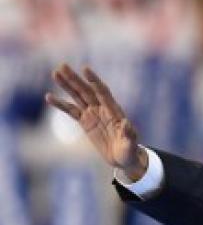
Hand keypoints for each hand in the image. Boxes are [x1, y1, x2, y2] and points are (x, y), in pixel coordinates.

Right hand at [45, 64, 147, 179]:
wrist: (123, 157)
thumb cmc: (130, 150)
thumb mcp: (130, 144)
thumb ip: (128, 134)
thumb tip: (126, 123)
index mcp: (114, 111)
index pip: (103, 92)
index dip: (94, 81)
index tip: (85, 69)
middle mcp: (103, 109)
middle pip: (87, 91)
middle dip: (75, 79)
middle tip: (62, 66)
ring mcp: (93, 114)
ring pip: (78, 96)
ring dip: (66, 85)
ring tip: (55, 73)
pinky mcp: (85, 122)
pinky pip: (71, 111)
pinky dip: (60, 104)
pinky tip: (49, 97)